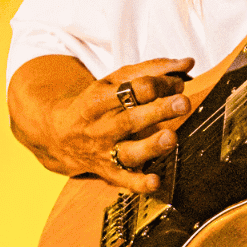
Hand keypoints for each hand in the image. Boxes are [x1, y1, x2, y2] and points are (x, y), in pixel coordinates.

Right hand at [56, 57, 194, 193]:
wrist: (58, 134)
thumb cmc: (96, 103)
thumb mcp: (116, 81)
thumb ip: (152, 70)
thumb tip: (187, 63)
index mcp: (99, 100)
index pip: (132, 90)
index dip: (159, 84)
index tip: (180, 82)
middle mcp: (101, 127)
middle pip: (130, 119)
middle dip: (158, 111)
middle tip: (182, 103)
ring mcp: (104, 152)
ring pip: (128, 151)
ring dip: (151, 146)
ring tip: (171, 138)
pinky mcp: (109, 172)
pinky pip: (125, 180)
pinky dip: (139, 184)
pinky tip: (156, 182)